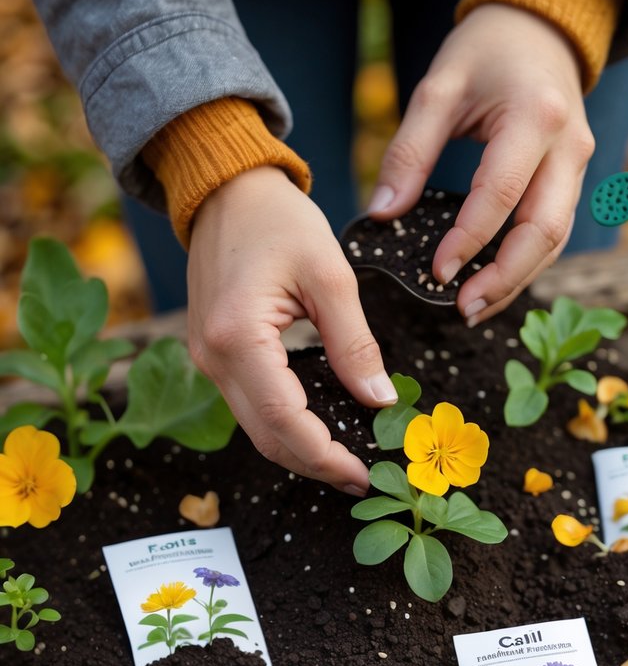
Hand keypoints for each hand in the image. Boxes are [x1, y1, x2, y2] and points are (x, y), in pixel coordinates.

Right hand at [187, 166, 396, 492]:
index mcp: (238, 337)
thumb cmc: (277, 219)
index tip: (365, 474)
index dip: (326, 455)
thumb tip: (381, 400)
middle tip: (363, 476)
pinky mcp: (215, 355)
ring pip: (256, 428)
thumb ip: (356, 344)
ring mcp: (208, 360)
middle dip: (316, 463)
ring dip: (302, 449)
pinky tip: (322, 428)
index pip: (284, 421)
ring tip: (349, 459)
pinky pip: (251, 406)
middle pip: (267, 437)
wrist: (225, 189)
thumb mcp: (331, 275)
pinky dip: (286, 425)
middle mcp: (213, 357)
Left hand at [368, 4, 594, 324]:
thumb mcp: (437, 88)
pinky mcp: (575, 178)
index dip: (469, 239)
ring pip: (556, 239)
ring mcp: (579, 164)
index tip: (437, 271)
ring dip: (517, 280)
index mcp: (535, 115)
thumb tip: (383, 214)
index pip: (502, 193)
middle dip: (504, 277)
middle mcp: (568, 145)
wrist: (541, 26)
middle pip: (545, 230)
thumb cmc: (485, 52)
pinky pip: (555, 231)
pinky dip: (525, 262)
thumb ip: (409, 152)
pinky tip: (492, 283)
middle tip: (463, 308)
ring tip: (473, 307)